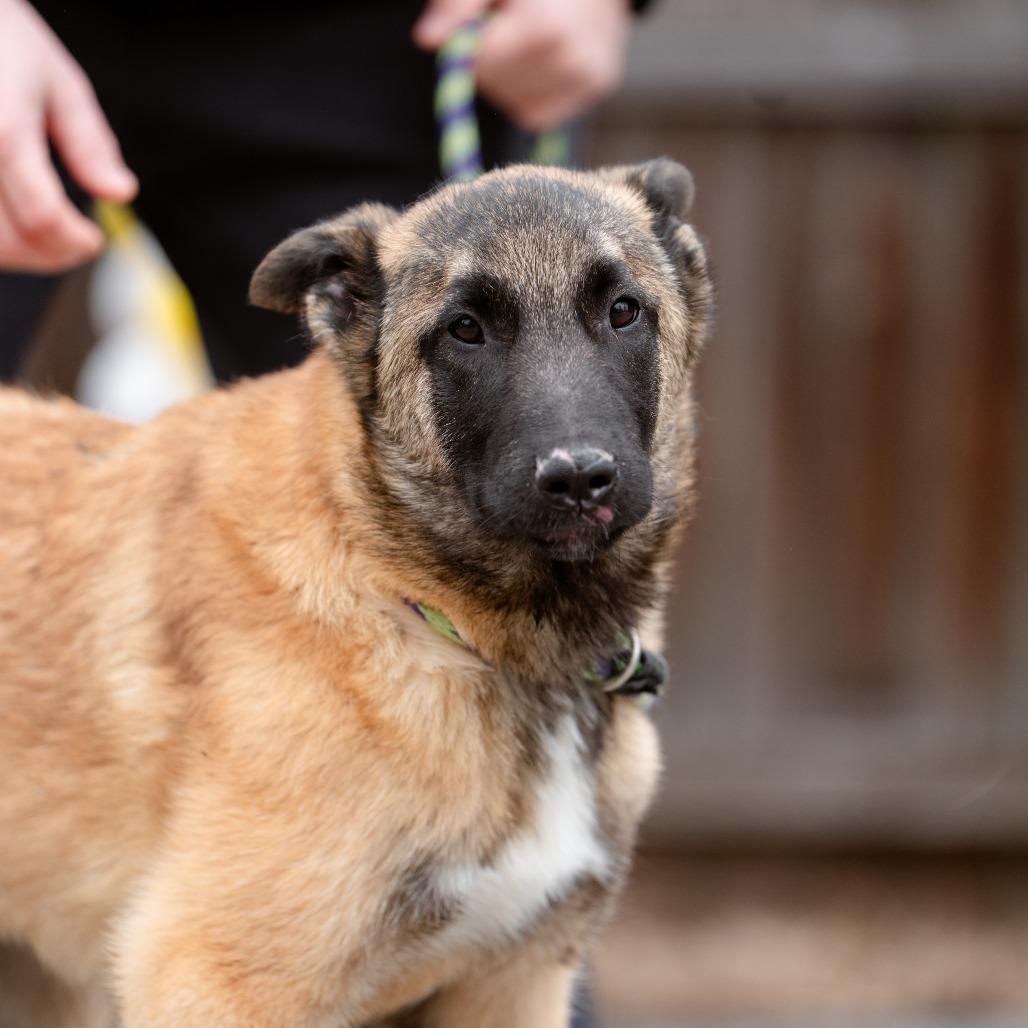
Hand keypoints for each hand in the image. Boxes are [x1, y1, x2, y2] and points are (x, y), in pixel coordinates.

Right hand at [0, 0, 136, 272]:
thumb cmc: (2, 39)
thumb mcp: (57, 81)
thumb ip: (89, 142)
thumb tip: (122, 191)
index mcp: (5, 130)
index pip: (43, 216)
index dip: (76, 242)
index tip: (94, 240)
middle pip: (11, 241)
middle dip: (54, 255)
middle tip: (79, 244)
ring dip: (23, 255)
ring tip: (52, 238)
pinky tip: (19, 228)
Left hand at [413, 0, 631, 132]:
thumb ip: (458, 6)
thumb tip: (426, 40)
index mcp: (544, 31)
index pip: (480, 62)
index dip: (471, 42)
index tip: (486, 19)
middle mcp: (570, 63)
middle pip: (495, 86)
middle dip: (490, 59)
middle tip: (511, 24)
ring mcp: (586, 81)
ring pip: (514, 104)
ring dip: (508, 79)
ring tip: (529, 39)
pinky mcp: (594, 90)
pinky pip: (538, 113)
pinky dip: (529, 92)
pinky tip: (543, 60)